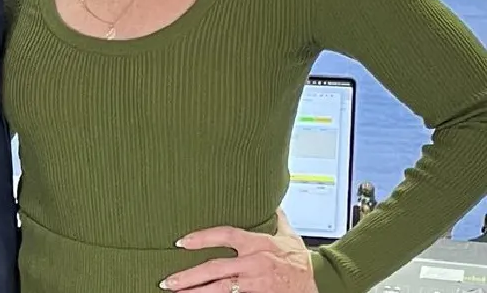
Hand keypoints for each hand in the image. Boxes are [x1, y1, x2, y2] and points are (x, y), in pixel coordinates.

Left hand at [161, 209, 316, 292]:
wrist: (319, 282)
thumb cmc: (300, 259)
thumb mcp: (288, 234)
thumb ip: (276, 218)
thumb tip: (271, 202)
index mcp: (256, 243)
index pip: (224, 235)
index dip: (201, 238)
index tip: (181, 242)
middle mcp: (252, 263)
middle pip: (215, 268)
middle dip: (189, 276)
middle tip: (168, 281)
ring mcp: (254, 283)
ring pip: (220, 289)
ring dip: (196, 292)